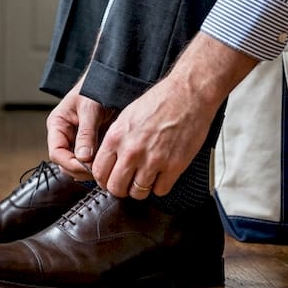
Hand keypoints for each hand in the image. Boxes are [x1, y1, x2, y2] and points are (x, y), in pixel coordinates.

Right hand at [46, 80, 114, 180]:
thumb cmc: (95, 88)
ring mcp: (75, 141)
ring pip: (76, 165)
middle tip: (98, 170)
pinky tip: (105, 164)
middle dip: (80, 169)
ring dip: (88, 170)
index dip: (70, 163)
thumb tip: (83, 157)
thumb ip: (86, 133)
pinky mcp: (89, 144)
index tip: (86, 166)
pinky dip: (95, 165)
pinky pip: (88, 161)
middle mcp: (64, 135)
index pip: (56, 152)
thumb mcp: (90, 109)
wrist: (108, 81)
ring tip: (103, 167)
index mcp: (57, 125)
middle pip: (64, 163)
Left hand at [92, 72, 217, 198]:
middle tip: (127, 183)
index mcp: (116, 137)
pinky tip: (162, 175)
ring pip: (138, 192)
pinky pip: (160, 190)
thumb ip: (116, 140)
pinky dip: (160, 186)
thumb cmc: (160, 101)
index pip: (99, 172)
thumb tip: (109, 161)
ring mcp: (153, 160)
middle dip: (120, 188)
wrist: (188, 95)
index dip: (104, 179)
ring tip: (145, 178)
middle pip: (116, 188)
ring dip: (140, 189)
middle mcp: (132, 151)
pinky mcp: (174, 166)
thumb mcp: (126, 117)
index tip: (110, 180)